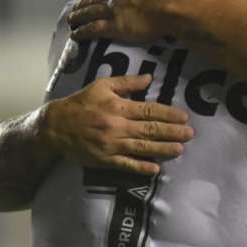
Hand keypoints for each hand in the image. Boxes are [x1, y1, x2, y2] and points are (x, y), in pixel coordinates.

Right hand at [40, 74, 193, 174]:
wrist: (55, 126)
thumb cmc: (81, 103)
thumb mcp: (101, 86)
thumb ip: (127, 82)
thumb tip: (150, 77)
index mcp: (118, 107)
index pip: (149, 111)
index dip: (168, 114)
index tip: (184, 117)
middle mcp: (117, 126)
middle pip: (149, 130)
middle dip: (172, 132)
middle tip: (190, 134)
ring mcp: (111, 145)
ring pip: (142, 147)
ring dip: (163, 149)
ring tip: (180, 149)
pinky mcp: (105, 160)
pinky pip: (126, 165)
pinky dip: (141, 167)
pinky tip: (155, 169)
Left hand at [68, 0, 187, 43]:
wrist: (172, 6)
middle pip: (95, 0)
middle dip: (83, 4)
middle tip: (75, 8)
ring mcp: (114, 11)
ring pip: (89, 13)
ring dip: (78, 17)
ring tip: (71, 20)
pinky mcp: (113, 27)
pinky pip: (92, 29)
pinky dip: (82, 32)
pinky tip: (75, 35)